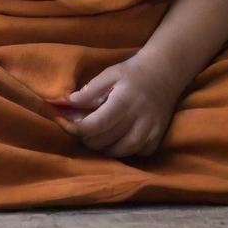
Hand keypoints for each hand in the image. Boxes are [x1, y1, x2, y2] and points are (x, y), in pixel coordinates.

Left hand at [44, 53, 181, 158]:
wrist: (165, 73)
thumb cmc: (132, 73)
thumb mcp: (109, 73)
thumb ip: (89, 90)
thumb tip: (65, 103)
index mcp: (123, 101)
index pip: (96, 124)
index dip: (76, 128)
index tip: (63, 123)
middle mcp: (138, 120)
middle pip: (104, 141)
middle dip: (87, 137)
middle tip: (82, 126)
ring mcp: (150, 132)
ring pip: (119, 152)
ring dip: (103, 147)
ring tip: (98, 133)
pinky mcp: (157, 140)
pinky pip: (135, 154)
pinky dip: (122, 150)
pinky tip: (118, 137)